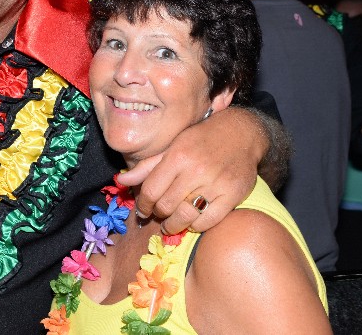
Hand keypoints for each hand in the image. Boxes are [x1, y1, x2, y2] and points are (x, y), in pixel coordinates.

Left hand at [117, 108, 260, 233]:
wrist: (240, 134)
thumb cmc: (200, 140)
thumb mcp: (172, 147)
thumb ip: (147, 166)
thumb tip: (121, 181)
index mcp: (177, 156)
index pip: (151, 190)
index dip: (143, 205)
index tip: (143, 210)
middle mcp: (195, 170)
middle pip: (166, 206)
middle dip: (158, 214)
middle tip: (158, 215)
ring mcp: (215, 184)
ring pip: (185, 217)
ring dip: (173, 225)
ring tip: (171, 224)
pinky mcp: (232, 196)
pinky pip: (208, 221)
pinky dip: (196, 226)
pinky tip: (191, 222)